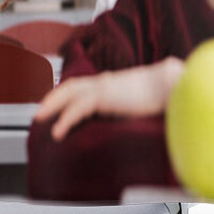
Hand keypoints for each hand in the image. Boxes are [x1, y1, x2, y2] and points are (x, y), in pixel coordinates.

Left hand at [34, 58, 184, 140]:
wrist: (174, 83)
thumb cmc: (166, 93)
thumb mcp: (144, 102)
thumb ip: (135, 108)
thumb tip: (139, 120)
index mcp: (113, 83)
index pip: (84, 85)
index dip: (67, 94)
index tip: (56, 104)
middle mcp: (105, 81)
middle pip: (70, 86)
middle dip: (52, 97)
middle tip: (39, 112)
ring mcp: (104, 86)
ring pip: (69, 93)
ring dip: (52, 104)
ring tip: (39, 118)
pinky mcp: (105, 96)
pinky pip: (77, 108)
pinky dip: (65, 119)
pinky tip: (58, 132)